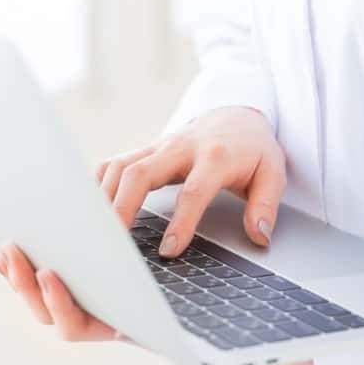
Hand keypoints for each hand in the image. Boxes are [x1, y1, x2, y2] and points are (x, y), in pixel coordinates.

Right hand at [0, 106, 308, 364]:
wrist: (237, 113)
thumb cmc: (253, 149)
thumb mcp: (273, 173)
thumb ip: (266, 206)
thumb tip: (258, 237)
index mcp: (214, 157)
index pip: (193, 192)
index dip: (180, 223)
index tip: (168, 251)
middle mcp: (180, 148)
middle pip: (140, 174)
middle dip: (122, 209)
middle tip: (112, 245)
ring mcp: (158, 146)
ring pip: (120, 167)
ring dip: (104, 199)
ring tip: (93, 234)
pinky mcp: (146, 149)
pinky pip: (114, 163)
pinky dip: (98, 185)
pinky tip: (90, 211)